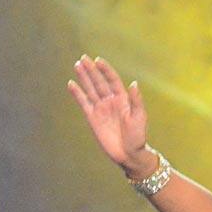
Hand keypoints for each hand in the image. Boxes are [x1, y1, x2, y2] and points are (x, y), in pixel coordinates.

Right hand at [67, 54, 152, 175]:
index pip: (113, 80)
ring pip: (91, 89)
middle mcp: (111, 101)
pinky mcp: (92, 118)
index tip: (98, 60)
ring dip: (84, 78)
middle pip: (99, 82)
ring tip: (77, 65)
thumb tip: (133, 83)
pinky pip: (83, 102)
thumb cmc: (138, 136)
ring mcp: (101, 109)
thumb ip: (136, 101)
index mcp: (123, 99)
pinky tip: (71, 84)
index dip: (106, 70)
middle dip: (92, 70)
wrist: (129, 154)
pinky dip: (77, 93)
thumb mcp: (139, 117)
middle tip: (83, 58)